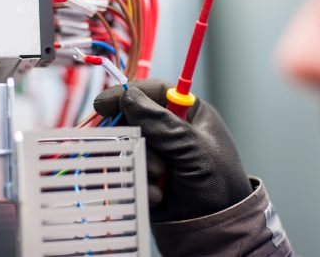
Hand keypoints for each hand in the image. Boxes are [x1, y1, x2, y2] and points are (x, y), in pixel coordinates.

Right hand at [94, 79, 251, 221]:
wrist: (214, 228)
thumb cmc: (217, 182)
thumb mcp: (192, 148)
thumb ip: (161, 122)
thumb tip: (127, 96)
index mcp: (189, 112)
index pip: (155, 91)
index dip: (128, 93)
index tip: (103, 103)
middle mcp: (170, 128)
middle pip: (135, 117)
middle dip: (137, 137)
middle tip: (141, 150)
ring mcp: (157, 150)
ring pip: (129, 143)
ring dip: (141, 161)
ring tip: (161, 177)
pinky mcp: (145, 171)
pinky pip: (128, 167)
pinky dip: (139, 180)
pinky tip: (157, 194)